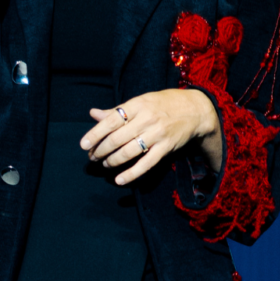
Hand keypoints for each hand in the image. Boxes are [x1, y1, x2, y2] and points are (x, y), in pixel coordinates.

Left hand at [81, 89, 221, 185]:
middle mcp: (146, 119)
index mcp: (137, 105)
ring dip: (112, 161)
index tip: (83, 144)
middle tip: (92, 156)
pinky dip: (131, 174)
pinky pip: (146, 164)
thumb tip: (93, 114)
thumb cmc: (163, 104)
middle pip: (117, 138)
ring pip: (128, 152)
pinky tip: (119, 179)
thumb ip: (117, 111)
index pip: (111, 120)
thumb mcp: (140, 101)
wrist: (195, 110)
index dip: (95, 134)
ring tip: (104, 164)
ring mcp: (157, 134)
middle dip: (101, 150)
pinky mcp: (166, 148)